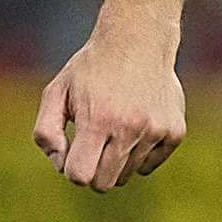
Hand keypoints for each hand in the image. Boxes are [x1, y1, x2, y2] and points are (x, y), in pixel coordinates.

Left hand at [33, 26, 184, 190]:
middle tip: (92, 141)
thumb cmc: (91, 69)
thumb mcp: (56, 91)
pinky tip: (135, 124)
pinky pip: (149, 165)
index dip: (70, 168)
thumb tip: (61, 165)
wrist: (138, 38)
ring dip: (115, 159)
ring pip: (127, 175)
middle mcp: (130, 127)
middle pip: (104, 183)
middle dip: (92, 169)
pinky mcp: (175, 132)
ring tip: (114, 125)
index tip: (73, 150)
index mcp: (98, 119)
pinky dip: (138, 153)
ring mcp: (156, 130)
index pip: (79, 176)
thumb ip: (45, 133)